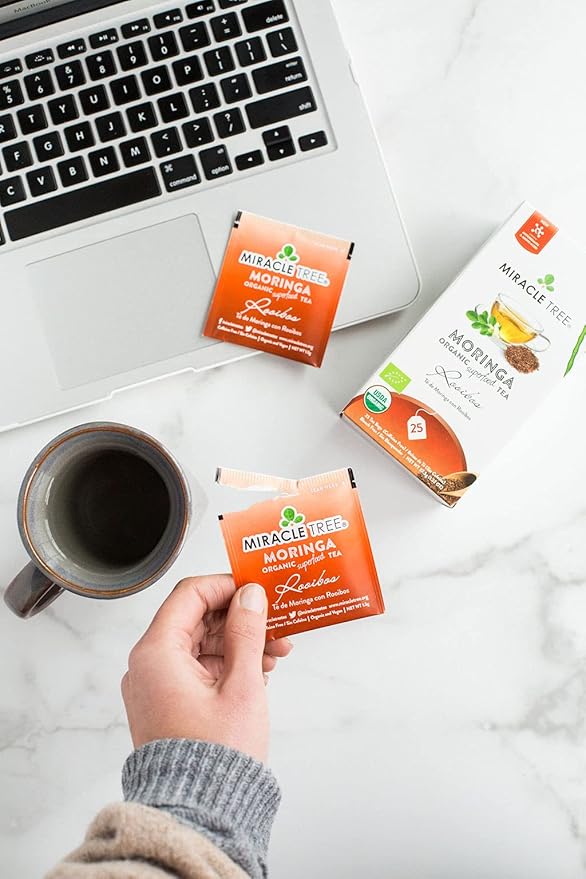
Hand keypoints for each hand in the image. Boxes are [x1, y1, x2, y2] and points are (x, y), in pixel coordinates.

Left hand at [121, 575, 291, 762]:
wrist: (198, 814)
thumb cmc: (214, 758)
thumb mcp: (241, 685)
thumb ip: (247, 632)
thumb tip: (250, 595)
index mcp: (156, 654)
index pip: (189, 594)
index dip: (226, 586)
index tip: (256, 588)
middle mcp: (148, 666)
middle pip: (196, 619)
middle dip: (239, 619)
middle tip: (276, 623)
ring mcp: (155, 686)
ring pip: (200, 644)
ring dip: (238, 643)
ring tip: (274, 654)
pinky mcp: (166, 703)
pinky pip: (197, 668)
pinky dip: (226, 665)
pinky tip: (257, 672)